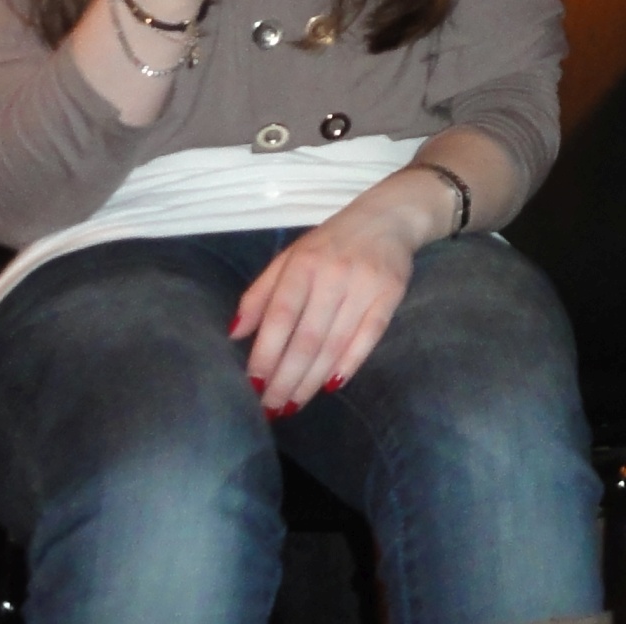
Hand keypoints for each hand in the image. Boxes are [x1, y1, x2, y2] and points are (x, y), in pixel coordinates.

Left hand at [234, 170, 442, 411]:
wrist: (388, 217)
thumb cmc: (329, 243)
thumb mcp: (290, 258)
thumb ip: (260, 294)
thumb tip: (234, 335)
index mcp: (303, 264)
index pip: (280, 316)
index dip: (266, 353)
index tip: (253, 385)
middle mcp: (333, 275)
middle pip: (307, 337)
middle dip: (287, 378)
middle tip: (272, 408)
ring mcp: (364, 285)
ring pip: (335, 343)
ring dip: (312, 379)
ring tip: (294, 404)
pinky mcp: (390, 295)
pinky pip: (369, 337)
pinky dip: (350, 364)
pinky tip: (331, 385)